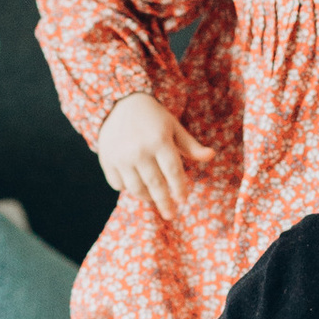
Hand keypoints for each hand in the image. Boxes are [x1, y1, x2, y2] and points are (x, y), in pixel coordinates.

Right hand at [99, 91, 216, 220]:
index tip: (182, 200)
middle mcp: (140, 150)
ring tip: (153, 198)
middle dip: (165, 203)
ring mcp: (121, 157)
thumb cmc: (152, 118)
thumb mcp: (173, 127)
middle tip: (170, 215)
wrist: (117, 104)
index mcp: (160, 141)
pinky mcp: (107, 160)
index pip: (173, 172)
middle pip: (156, 185)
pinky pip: (118, 184)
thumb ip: (191, 146)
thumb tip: (211, 156)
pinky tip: (134, 183)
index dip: (179, 189)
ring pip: (136, 188)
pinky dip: (127, 187)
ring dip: (146, 197)